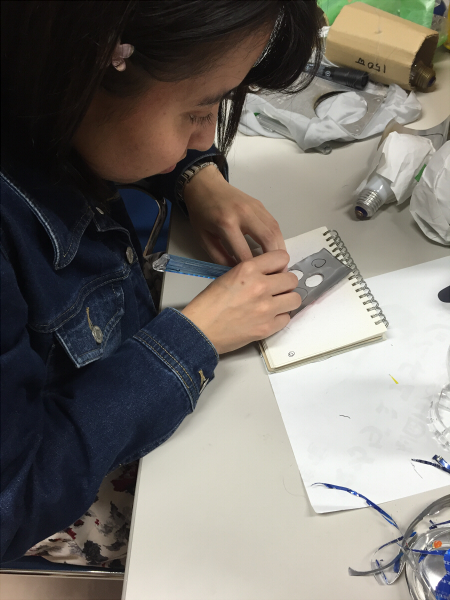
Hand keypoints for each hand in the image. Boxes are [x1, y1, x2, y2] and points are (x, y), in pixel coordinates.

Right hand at [181, 250, 300, 353]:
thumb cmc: (208, 304)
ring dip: (286, 300)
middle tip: (277, 289)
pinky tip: (268, 317)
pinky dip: (280, 318)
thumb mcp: (228, 276)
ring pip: (295, 299)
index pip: (281, 257)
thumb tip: (271, 275)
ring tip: (275, 304)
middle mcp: (260, 286)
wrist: (200, 330)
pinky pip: (287, 318)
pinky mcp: (267, 327)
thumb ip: (252, 273)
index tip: (277, 271)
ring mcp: (266, 308)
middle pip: (292, 279)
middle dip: (285, 284)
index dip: (280, 265)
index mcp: (248, 269)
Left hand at [183, 165, 285, 265]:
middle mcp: (244, 214)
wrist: (205, 185)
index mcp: (226, 223)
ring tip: (279, 264)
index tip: (254, 279)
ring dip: (280, 249)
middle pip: (268, 239)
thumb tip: (236, 272)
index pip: (245, 252)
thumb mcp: (203, 238)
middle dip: (275, 260)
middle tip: (277, 274)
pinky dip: (277, 239)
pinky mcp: (261, 206)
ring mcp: (255, 208)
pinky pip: (274, 224)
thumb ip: (219, 257)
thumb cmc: (201, 212)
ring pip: (275, 231)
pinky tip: (275, 250)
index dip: (251, 269)